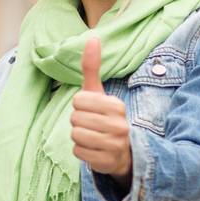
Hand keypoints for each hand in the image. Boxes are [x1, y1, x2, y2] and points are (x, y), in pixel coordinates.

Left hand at [71, 38, 131, 181]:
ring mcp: (115, 145)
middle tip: (92, 126)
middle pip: (75, 118)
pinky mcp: (108, 162)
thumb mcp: (99, 93)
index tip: (92, 110)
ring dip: (79, 137)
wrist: (124, 152)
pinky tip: (94, 150)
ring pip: (75, 135)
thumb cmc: (105, 118)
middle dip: (78, 122)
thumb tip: (92, 38)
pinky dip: (81, 151)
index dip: (79, 105)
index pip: (78, 100)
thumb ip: (92, 67)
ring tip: (93, 137)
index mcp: (117, 106)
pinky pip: (78, 152)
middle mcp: (120, 125)